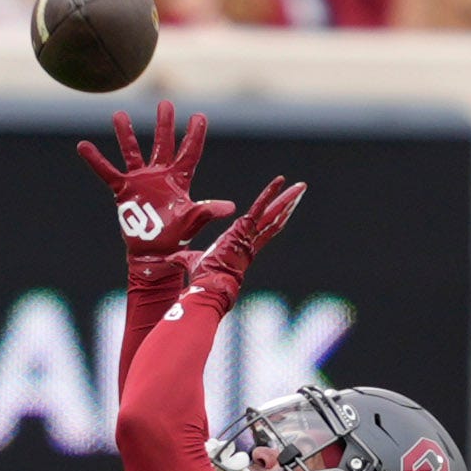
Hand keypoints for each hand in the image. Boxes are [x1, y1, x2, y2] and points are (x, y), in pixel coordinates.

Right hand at [74, 101, 234, 277]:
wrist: (153, 252)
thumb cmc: (176, 237)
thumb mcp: (193, 221)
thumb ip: (207, 210)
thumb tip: (230, 207)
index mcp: (179, 179)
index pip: (189, 152)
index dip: (194, 135)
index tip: (199, 116)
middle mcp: (160, 175)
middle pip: (163, 144)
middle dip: (164, 125)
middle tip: (165, 104)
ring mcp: (141, 181)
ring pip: (133, 151)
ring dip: (126, 134)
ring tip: (119, 115)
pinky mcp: (123, 190)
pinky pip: (107, 171)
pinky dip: (96, 160)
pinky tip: (83, 146)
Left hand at [186, 177, 303, 313]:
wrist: (208, 286)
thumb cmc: (201, 279)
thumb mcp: (190, 262)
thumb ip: (182, 259)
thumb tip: (168, 260)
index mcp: (241, 247)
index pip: (261, 230)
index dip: (271, 218)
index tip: (280, 208)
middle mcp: (251, 242)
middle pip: (273, 219)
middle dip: (286, 204)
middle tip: (299, 191)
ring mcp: (251, 237)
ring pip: (272, 214)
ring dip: (287, 199)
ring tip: (301, 186)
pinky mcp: (246, 232)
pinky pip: (261, 210)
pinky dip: (271, 195)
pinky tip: (282, 183)